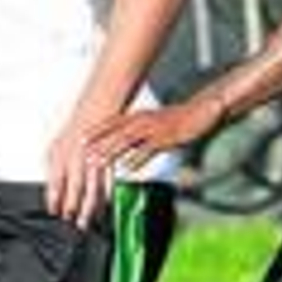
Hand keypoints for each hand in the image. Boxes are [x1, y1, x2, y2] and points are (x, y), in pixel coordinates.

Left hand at [46, 118, 112, 228]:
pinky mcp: (108, 157)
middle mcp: (77, 155)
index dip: (54, 199)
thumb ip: (53, 168)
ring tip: (87, 221)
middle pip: (74, 186)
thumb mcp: (57, 146)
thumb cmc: (75, 130)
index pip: (55, 181)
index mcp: (61, 152)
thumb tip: (52, 191)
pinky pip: (108, 181)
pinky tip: (104, 206)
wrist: (97, 108)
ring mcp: (94, 156)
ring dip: (89, 207)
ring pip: (92, 187)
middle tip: (71, 221)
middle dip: (72, 206)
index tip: (54, 212)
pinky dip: (106, 196)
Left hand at [83, 93, 225, 175]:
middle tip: (81, 154)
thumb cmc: (178, 122)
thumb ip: (139, 138)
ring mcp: (153, 129)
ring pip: (127, 140)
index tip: (80, 140)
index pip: (111, 123)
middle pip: (114, 132)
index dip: (95, 131)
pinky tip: (128, 169)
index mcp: (138, 117)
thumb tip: (126, 152)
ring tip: (97, 162)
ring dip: (110, 151)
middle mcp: (142, 120)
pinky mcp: (166, 137)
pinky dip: (137, 159)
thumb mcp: (154, 127)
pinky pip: (148, 149)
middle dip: (96, 143)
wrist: (202, 112)